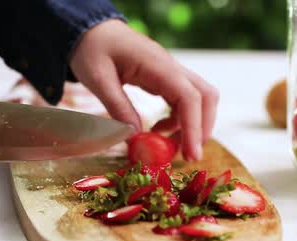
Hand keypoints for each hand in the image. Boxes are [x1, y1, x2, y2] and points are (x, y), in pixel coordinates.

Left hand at [70, 19, 218, 160]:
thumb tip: (136, 137)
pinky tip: (159, 130)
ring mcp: (171, 72)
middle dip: (203, 128)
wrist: (91, 29)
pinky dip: (179, 120)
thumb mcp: (98, 79)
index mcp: (157, 65)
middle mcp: (171, 67)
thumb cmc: (92, 49)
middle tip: (189, 155)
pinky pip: (184, 101)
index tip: (191, 154)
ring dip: (192, 125)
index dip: (194, 127)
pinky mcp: (166, 79)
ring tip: (170, 146)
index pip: (189, 97)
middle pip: (206, 97)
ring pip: (199, 100)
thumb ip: (118, 107)